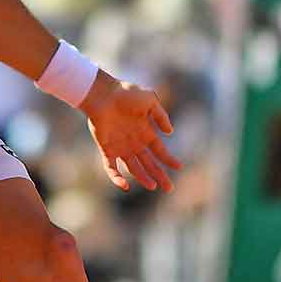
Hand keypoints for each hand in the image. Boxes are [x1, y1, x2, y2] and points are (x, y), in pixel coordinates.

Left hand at [78, 74, 181, 191]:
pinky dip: (116, 177)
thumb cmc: (126, 93)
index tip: (179, 167)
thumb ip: (161, 115)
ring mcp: (120, 147)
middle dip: (159, 176)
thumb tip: (170, 132)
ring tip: (152, 186)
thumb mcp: (150, 100)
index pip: (160, 150)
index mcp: (145, 132)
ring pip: (133, 168)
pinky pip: (111, 167)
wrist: (102, 93)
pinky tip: (124, 185)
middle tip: (169, 188)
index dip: (169, 159)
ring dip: (143, 178)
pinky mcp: (106, 149)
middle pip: (149, 163)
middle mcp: (134, 142)